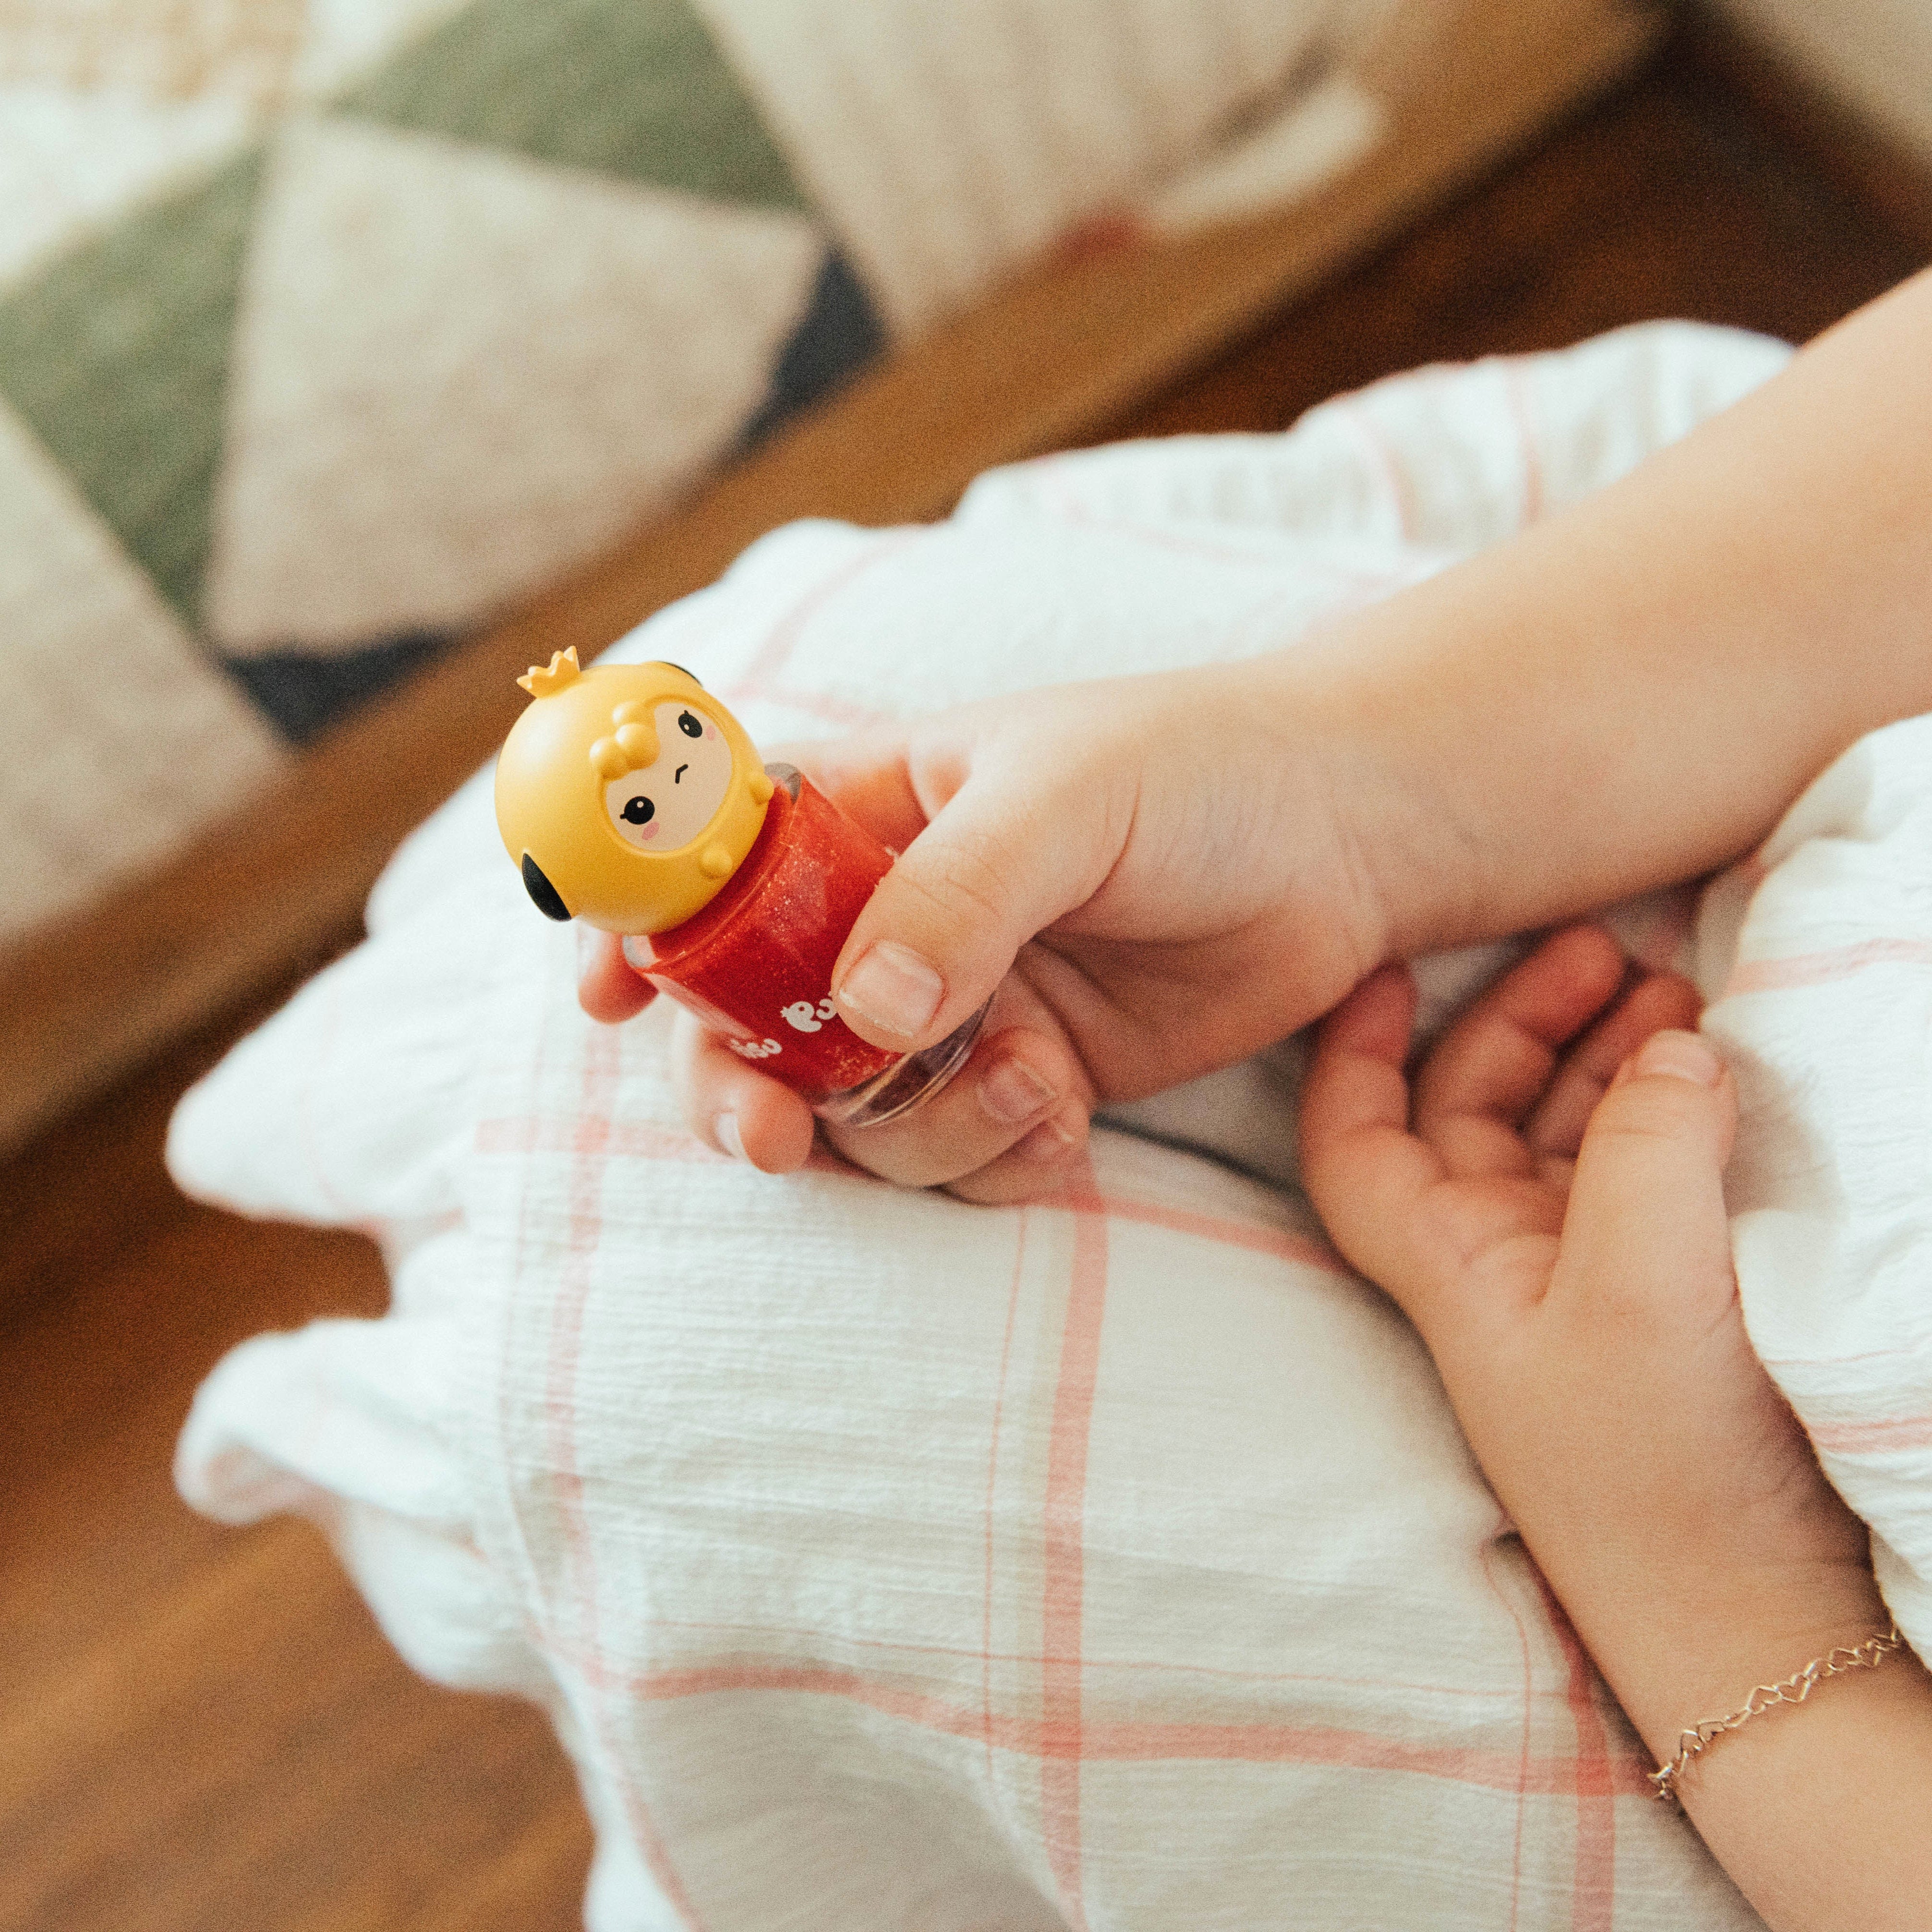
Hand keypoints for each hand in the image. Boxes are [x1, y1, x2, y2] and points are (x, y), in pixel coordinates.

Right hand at [583, 658, 1429, 1199]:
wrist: (1342, 845)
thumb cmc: (1198, 773)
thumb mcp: (1067, 797)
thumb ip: (959, 894)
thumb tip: (861, 1011)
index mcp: (864, 816)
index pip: (711, 871)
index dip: (643, 931)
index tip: (605, 995)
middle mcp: (885, 922)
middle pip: (749, 1027)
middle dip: (745, 1092)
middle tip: (777, 1140)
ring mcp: (949, 1011)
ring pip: (856, 1117)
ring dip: (922, 1130)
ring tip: (1032, 1084)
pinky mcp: (1021, 1082)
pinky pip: (954, 1158)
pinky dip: (996, 1158)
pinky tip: (1064, 1111)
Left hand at [1298, 925, 1883, 1768]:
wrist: (1754, 1621)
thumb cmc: (1663, 1474)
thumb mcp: (1643, 1291)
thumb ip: (1648, 1148)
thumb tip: (1675, 1046)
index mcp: (1447, 1261)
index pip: (1354, 1141)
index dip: (1354, 1049)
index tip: (1390, 966)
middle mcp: (1497, 1263)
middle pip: (1473, 1108)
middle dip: (1525, 1020)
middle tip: (1606, 949)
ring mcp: (1579, 1278)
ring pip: (1567, 1128)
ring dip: (1610, 1052)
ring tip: (1673, 987)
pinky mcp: (1659, 1299)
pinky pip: (1642, 1171)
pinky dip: (1668, 1109)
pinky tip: (1710, 1068)